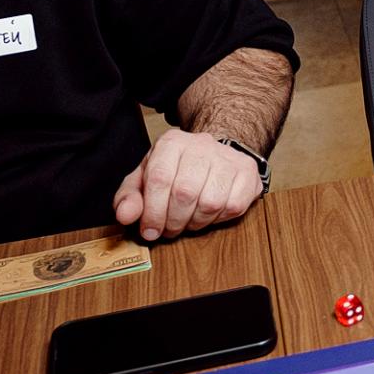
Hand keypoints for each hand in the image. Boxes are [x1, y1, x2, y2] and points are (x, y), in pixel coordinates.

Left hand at [114, 130, 263, 241]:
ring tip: (188, 221)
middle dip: (173, 221)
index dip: (153, 212)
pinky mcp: (248, 172)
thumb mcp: (145, 180)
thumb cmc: (176, 171)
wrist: (213, 156)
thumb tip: (125, 216)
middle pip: (185, 192)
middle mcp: (202, 144)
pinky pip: (233, 206)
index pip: (160, 178)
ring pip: (210, 202)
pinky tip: (209, 214)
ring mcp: (228, 157)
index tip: (149, 231)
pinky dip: (218, 219)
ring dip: (195, 222)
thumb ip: (129, 197)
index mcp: (172, 142)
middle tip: (169, 230)